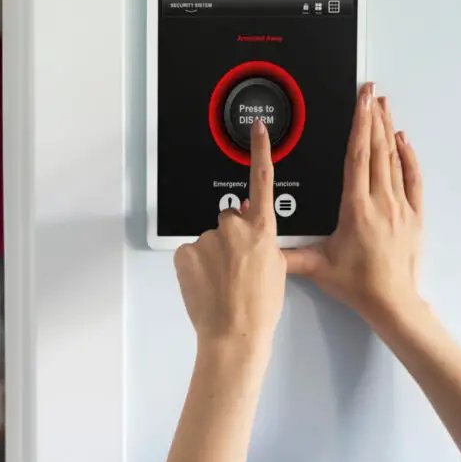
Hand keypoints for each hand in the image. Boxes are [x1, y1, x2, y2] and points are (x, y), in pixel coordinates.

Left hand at [174, 120, 287, 345]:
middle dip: (230, 237)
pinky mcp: (185, 251)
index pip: (262, 181)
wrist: (235, 332)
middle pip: (228, 220)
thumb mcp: (275, 267)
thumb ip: (261, 239)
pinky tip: (207, 284)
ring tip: (223, 282)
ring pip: (209, 240)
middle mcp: (234, 227)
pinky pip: (191, 252)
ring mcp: (207, 238)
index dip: (260, 152)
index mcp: (262, 230)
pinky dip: (195, 266)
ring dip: (213, 255)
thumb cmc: (260, 307)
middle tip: (236, 268)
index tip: (257, 129)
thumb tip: (245, 223)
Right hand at [285, 83, 424, 327]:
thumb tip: (260, 246)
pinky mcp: (412, 216)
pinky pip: (411, 178)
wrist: (392, 302)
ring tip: (383, 106)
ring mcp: (400, 207)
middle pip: (377, 149)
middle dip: (373, 116)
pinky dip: (408, 157)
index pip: (357, 157)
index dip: (359, 125)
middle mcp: (380, 202)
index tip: (360, 103)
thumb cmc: (357, 284)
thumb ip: (286, 254)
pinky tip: (403, 141)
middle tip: (371, 92)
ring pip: (393, 159)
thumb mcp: (316, 266)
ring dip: (388, 130)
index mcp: (356, 208)